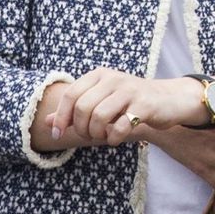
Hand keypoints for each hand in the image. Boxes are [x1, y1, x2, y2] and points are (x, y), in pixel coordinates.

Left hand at [47, 70, 206, 146]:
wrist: (169, 99)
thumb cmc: (129, 103)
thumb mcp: (100, 101)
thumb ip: (73, 110)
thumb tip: (45, 122)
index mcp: (99, 75)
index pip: (71, 95)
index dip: (60, 117)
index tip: (57, 134)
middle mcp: (113, 79)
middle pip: (83, 108)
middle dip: (81, 129)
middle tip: (89, 136)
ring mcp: (129, 90)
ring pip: (99, 117)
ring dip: (97, 134)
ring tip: (103, 136)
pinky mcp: (144, 105)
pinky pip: (120, 126)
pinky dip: (113, 138)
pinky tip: (116, 138)